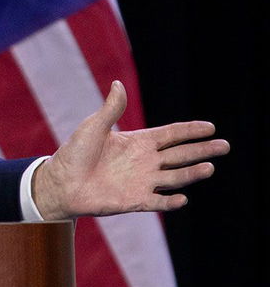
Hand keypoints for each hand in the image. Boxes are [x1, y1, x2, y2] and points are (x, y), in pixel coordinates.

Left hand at [33, 81, 229, 220]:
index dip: (190, 131)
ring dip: (192, 173)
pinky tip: (182, 198)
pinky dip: (170, 201)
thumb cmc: (75, 152)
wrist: (61, 182)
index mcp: (137, 142)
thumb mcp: (93, 126)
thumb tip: (118, 84)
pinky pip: (158, 201)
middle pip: (180, 155)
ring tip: (210, 166)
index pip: (170, 135)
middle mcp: (145, 162)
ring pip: (175, 177)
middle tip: (224, 145)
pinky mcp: (135, 200)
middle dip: (202, 150)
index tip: (210, 127)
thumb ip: (110, 109)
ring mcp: (142, 181)